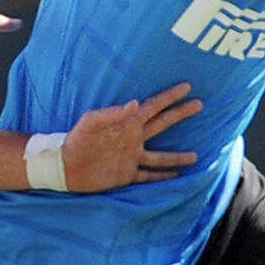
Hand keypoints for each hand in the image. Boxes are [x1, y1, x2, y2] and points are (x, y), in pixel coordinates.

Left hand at [60, 83, 202, 191]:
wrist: (65, 166)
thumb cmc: (76, 140)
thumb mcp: (91, 122)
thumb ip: (112, 113)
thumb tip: (136, 103)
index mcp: (127, 124)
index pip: (153, 107)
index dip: (170, 97)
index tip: (187, 87)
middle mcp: (133, 139)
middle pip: (162, 124)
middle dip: (180, 114)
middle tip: (200, 104)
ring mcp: (131, 158)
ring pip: (160, 157)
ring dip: (177, 157)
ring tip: (195, 156)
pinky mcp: (126, 175)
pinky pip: (148, 176)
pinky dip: (162, 177)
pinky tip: (176, 178)